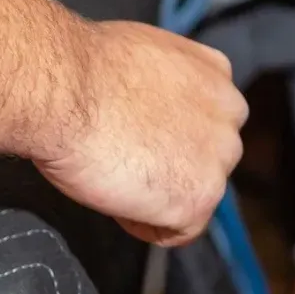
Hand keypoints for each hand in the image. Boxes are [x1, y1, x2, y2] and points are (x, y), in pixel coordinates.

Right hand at [34, 21, 247, 246]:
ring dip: (157, 199)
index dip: (165, 139)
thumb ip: (160, 89)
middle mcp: (230, 114)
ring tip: (116, 178)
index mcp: (216, 73)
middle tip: (121, 163)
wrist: (64, 95)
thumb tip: (143, 111)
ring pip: (195, 197)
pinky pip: (177, 232)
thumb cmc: (81, 75)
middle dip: (168, 170)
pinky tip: (117, 198)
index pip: (205, 123)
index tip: (131, 139)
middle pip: (206, 162)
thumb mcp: (138, 60)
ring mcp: (219, 159)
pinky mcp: (200, 198)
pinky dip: (145, 227)